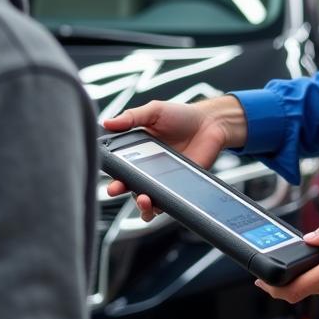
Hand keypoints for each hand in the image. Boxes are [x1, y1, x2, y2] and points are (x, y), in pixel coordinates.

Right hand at [101, 97, 244, 220]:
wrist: (210, 124)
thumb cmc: (182, 116)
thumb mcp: (154, 111)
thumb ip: (132, 117)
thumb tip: (107, 123)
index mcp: (136, 150)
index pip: (118, 166)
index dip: (111, 174)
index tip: (107, 177)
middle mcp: (146, 168)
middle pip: (128, 186)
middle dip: (120, 191)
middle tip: (117, 189)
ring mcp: (162, 180)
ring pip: (146, 201)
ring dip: (141, 205)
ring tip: (143, 199)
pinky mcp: (178, 187)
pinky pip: (167, 203)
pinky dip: (162, 207)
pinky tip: (161, 202)